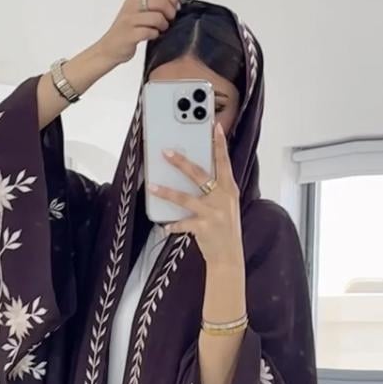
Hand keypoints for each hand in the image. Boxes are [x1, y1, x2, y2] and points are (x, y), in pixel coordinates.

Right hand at [96, 0, 178, 67]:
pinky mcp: (130, 34)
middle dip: (170, 12)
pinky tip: (152, 36)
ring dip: (163, 26)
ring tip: (160, 30)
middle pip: (160, 2)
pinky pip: (150, 32)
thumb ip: (156, 3)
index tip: (175, 7)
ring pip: (157, 18)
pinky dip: (155, 35)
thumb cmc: (126, 30)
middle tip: (169, 20)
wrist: (109, 48)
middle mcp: (131, 5)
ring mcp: (129, 20)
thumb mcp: (139, 11)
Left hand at [150, 123, 243, 268]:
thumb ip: (216, 189)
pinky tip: (165, 226)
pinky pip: (183, 223)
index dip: (219, 144)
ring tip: (152, 186)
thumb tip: (194, 173)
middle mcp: (222, 198)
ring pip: (185, 198)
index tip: (214, 126)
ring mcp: (213, 213)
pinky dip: (173, 225)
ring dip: (167, 192)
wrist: (230, 256)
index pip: (224, 162)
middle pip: (199, 175)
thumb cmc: (225, 229)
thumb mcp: (226, 205)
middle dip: (182, 162)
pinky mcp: (204, 228)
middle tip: (167, 152)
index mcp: (229, 189)